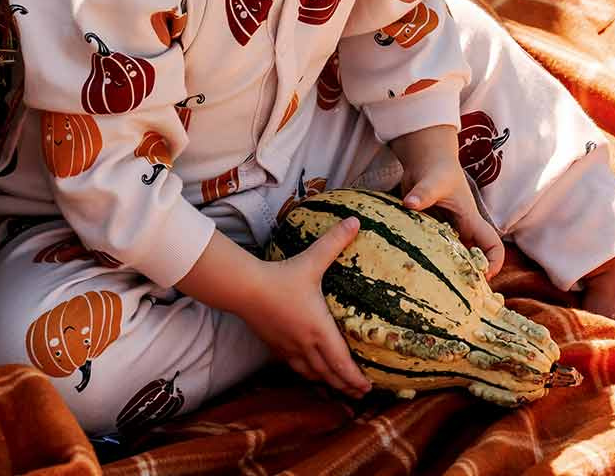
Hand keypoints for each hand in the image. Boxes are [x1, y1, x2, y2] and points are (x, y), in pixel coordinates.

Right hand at [241, 217, 371, 398]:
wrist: (246, 288)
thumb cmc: (282, 275)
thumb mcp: (312, 259)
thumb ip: (335, 241)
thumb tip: (356, 221)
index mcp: (319, 329)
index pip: (341, 362)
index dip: (355, 378)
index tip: (368, 387)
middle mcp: (305, 343)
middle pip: (328, 373)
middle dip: (345, 385)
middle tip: (359, 392)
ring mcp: (288, 347)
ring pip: (311, 372)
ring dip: (326, 380)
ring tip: (336, 384)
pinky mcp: (274, 345)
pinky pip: (294, 365)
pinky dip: (306, 372)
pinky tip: (308, 369)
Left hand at [401, 155, 504, 277]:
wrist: (425, 160)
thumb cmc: (436, 169)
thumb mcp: (432, 182)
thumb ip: (423, 193)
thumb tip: (409, 204)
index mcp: (471, 220)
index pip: (492, 245)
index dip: (493, 262)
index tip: (482, 275)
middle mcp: (462, 229)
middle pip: (474, 259)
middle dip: (468, 277)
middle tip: (453, 293)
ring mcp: (447, 232)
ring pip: (454, 258)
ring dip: (447, 271)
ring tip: (433, 289)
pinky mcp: (431, 232)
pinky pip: (435, 251)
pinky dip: (429, 261)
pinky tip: (415, 271)